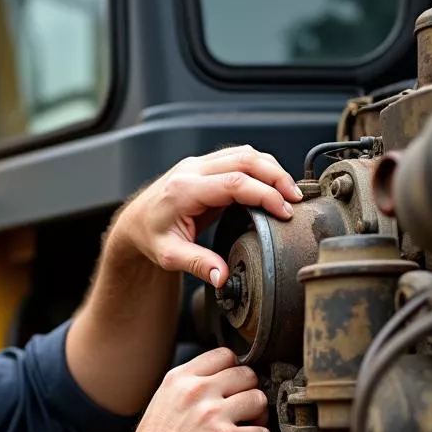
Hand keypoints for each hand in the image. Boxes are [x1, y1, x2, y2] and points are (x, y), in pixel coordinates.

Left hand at [110, 146, 302, 287]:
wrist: (135, 223)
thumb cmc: (150, 237)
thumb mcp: (170, 256)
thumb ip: (198, 265)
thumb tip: (222, 277)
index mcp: (184, 189)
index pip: (234, 183)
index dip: (264, 194)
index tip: (284, 211)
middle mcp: (192, 169)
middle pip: (245, 160)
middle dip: (276, 177)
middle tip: (296, 200)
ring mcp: (199, 163)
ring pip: (245, 154)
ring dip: (271, 170)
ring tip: (290, 193)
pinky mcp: (205, 165)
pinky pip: (239, 157)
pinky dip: (260, 168)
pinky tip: (272, 185)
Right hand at [118, 347, 270, 431]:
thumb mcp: (160, 409)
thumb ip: (187, 392)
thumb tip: (219, 388)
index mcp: (178, 382)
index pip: (223, 355)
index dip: (235, 372)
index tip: (236, 389)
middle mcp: (196, 393)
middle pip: (247, 375)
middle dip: (249, 395)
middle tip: (245, 416)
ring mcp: (213, 416)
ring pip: (259, 400)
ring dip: (258, 420)